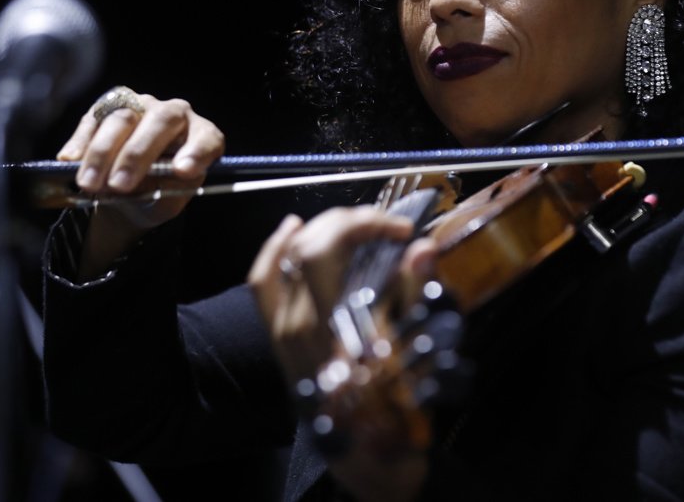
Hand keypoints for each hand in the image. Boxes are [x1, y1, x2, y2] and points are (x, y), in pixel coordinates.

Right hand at [56, 89, 224, 278]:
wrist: (129, 193)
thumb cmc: (157, 195)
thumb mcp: (165, 203)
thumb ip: (164, 194)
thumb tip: (149, 186)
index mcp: (201, 136)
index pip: (207, 138)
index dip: (197, 152)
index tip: (183, 171)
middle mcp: (174, 113)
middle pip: (160, 121)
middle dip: (136, 154)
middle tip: (119, 185)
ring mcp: (140, 105)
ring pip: (121, 118)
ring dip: (102, 153)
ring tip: (90, 184)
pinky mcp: (108, 107)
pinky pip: (93, 119)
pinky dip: (81, 143)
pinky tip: (70, 162)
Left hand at [249, 207, 440, 501]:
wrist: (370, 460)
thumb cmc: (398, 412)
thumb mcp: (417, 356)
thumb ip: (415, 297)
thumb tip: (420, 247)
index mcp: (331, 330)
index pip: (325, 253)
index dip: (363, 225)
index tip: (402, 230)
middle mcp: (297, 329)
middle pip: (306, 248)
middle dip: (349, 221)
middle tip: (385, 224)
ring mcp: (282, 335)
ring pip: (285, 258)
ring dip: (323, 230)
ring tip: (355, 223)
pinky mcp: (278, 340)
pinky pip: (263, 285)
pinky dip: (274, 251)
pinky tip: (292, 227)